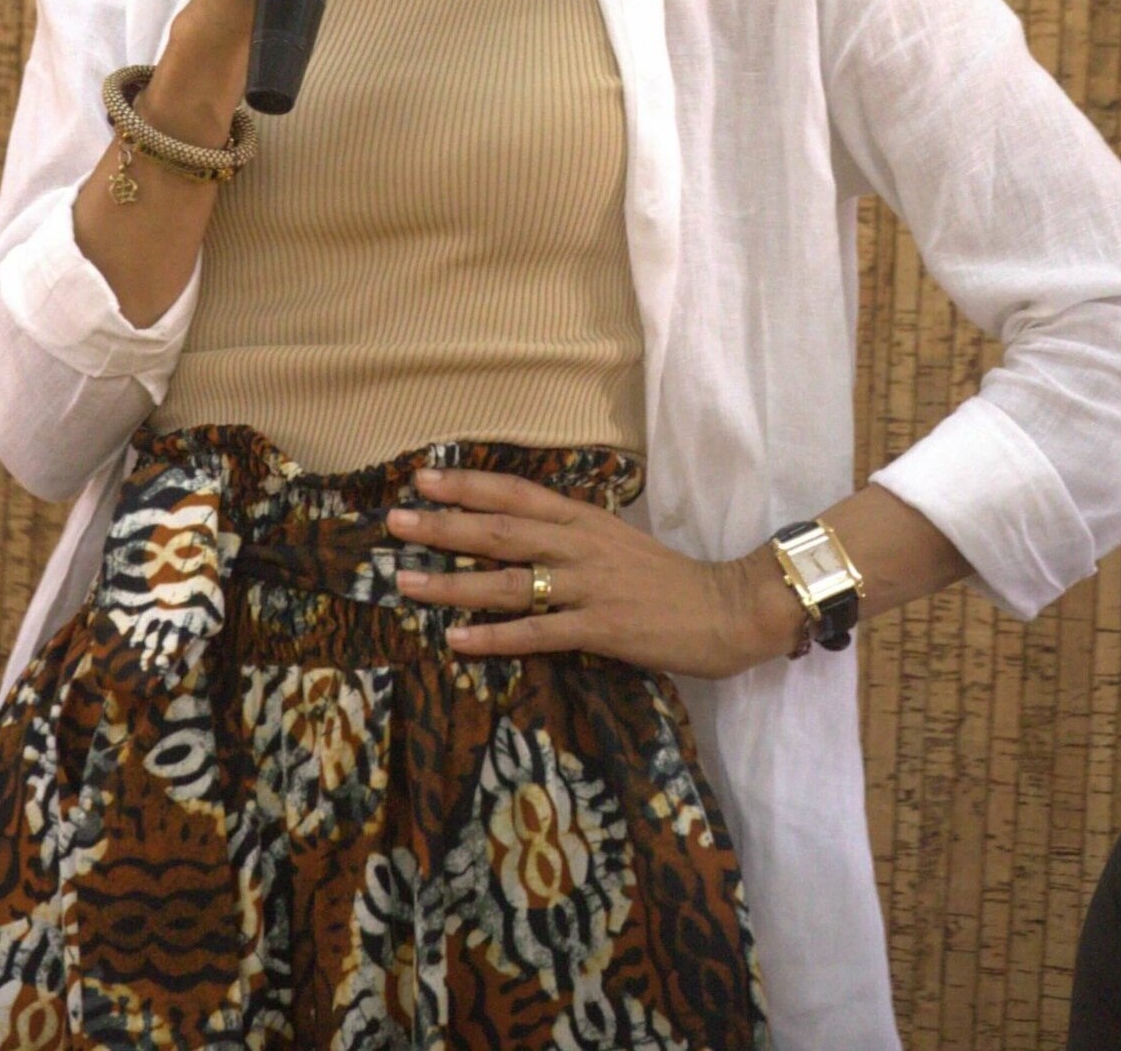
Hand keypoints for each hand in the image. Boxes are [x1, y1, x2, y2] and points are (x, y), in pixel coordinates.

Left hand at [385, 465, 808, 678]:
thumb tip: (518, 530)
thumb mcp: (616, 540)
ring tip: (407, 584)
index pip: (516, 494)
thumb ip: (570, 534)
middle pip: (501, 531)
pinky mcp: (600, 628)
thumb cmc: (666, 577)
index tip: (423, 479)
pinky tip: (458, 640)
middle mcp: (580, 545)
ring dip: (453, 583)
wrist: (725, 608)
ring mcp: (589, 586)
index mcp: (584, 519)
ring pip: (510, 580)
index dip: (468, 486)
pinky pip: (538, 632)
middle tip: (395, 523)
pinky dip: (495, 636)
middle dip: (445, 527)